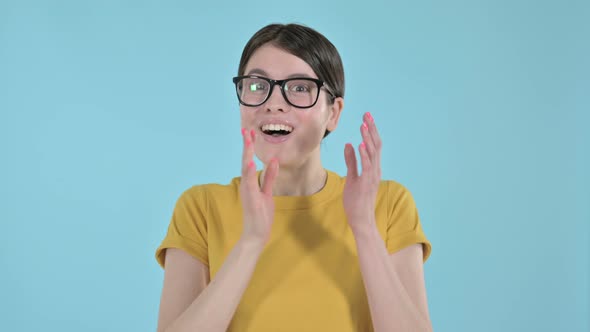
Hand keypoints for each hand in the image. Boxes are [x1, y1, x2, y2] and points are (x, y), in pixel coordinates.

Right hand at [239, 128, 278, 244]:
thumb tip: (273, 162)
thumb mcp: (267, 193)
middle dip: (246, 146)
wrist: (256, 236)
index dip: (249, 147)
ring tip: (248, 140)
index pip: (249, 161)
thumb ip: (270, 178)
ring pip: (245, 170)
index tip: (250, 132)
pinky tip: (251, 163)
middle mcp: (246, 186)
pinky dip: (250, 173)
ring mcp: (248, 193)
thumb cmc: (261, 216)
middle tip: (246, 130)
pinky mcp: (251, 200)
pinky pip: (250, 185)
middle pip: (245, 161)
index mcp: (250, 184)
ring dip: (246, 155)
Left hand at [343, 112, 381, 232]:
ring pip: (373, 153)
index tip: (366, 118)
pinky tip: (360, 144)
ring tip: (363, 125)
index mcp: (373, 168)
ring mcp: (372, 176)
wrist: (362, 220)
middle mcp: (375, 170)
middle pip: (376, 145)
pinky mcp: (366, 183)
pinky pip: (367, 166)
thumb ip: (351, 161)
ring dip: (367, 138)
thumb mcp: (352, 177)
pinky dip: (365, 154)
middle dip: (371, 129)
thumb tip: (349, 145)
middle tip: (367, 114)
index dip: (370, 131)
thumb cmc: (356, 201)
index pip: (373, 145)